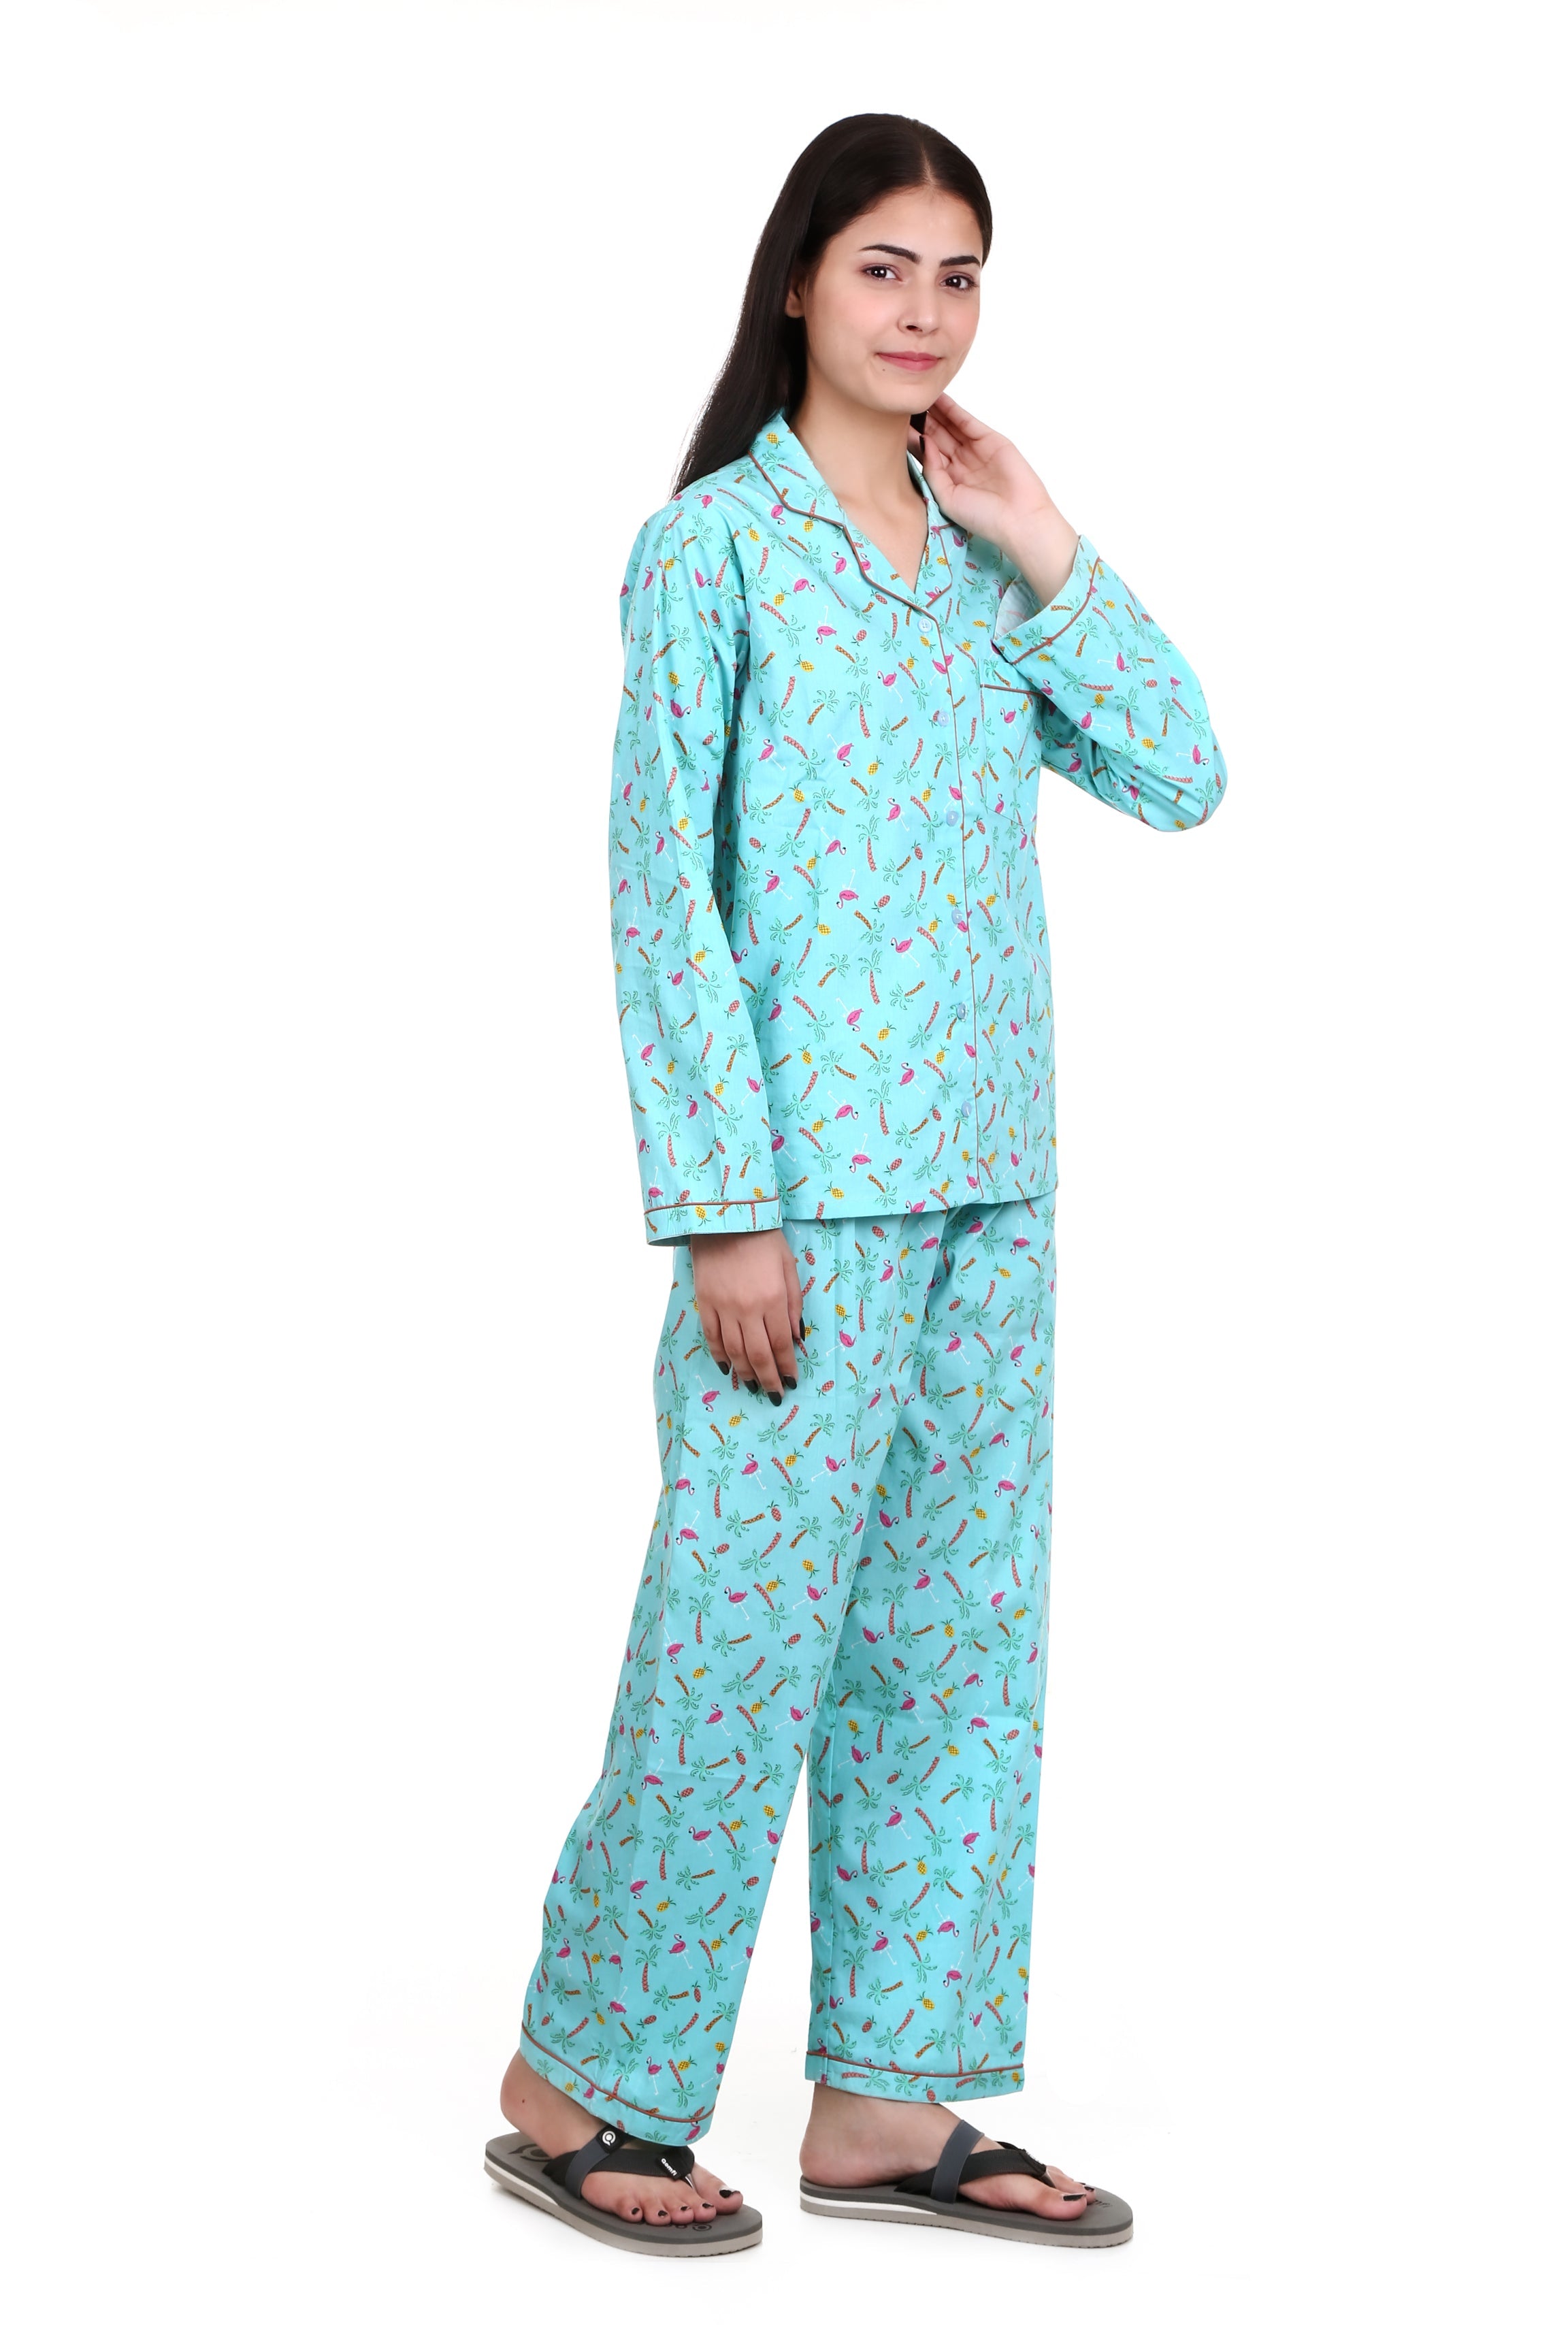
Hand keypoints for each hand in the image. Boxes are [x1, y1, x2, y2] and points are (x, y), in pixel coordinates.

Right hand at [689, 1229, 804, 1403]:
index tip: (791, 1382)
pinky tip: (728, 1367)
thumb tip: (796, 1339)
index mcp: (773, 1299)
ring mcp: (723, 1307)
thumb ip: (794, 1304)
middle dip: (768, 1379)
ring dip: (745, 1372)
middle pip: (758, 1354)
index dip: (786, 1367)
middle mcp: (748, 1309)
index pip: (781, 1344)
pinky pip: (711, 1336)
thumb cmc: (763, 1238)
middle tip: (774, 1395)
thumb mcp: (789, 1267)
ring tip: (754, 1386)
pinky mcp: (704, 1302)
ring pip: (734, 1351)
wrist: (725, 1217)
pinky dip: (719, 1355)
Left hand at [909, 392, 1080, 606]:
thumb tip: (923, 441)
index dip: (910, 439)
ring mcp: (975, 450)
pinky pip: (967, 421)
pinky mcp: (990, 440)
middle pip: (935, 435)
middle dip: (919, 420)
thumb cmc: (984, 517)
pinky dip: (953, 409)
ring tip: (915, 395)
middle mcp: (960, 462)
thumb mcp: (947, 497)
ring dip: (933, 411)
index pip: (925, 453)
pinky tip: (937, 398)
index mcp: (948, 479)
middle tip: (899, 403)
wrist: (1018, 519)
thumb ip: (933, 470)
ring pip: (949, 425)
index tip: (890, 427)